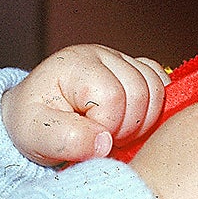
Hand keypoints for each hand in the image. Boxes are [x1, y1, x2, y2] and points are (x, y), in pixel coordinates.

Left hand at [1, 44, 169, 164]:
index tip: (87, 140)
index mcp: (75, 65)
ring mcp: (121, 60)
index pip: (112, 96)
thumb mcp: (35, 135)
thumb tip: (104, 144)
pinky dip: (153, 111)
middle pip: (140, 92)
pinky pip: (163, 87)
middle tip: (102, 139)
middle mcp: (101, 54)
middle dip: (126, 127)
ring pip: (157, 90)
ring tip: (114, 132)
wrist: (35, 115)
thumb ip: (66, 140)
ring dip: (141, 122)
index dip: (105, 127)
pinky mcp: (136, 70)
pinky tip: (130, 123)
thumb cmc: (34, 122)